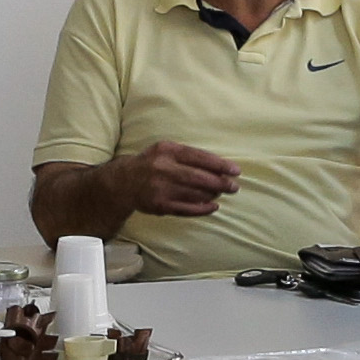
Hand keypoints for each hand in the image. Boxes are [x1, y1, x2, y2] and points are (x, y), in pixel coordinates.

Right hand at [118, 142, 241, 218]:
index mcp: (167, 151)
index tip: (235, 171)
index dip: (220, 165)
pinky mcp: (160, 205)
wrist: (124, 182)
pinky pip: (187, 209)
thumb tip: (219, 167)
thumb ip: (189, 155)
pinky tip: (213, 206)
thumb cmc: (152, 163)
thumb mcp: (166, 150)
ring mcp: (161, 188)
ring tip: (221, 193)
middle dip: (220, 183)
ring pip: (195, 194)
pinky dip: (203, 209)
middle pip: (199, 178)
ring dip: (212, 195)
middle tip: (234, 187)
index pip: (199, 157)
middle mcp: (163, 169)